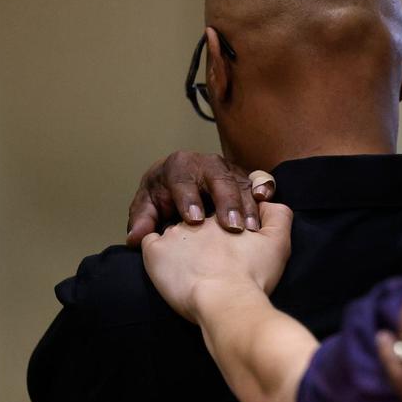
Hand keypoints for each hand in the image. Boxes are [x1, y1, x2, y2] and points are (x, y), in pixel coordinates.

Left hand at [126, 151, 277, 245]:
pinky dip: (264, 187)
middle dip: (226, 202)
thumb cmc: (164, 198)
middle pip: (217, 178)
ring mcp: (228, 170)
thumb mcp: (149, 208)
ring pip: (240, 182)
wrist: (181, 187)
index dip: (188, 199)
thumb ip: (142, 221)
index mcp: (178, 167)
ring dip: (247, 206)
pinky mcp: (246, 178)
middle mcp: (205, 163)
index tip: (193, 221)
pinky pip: (259, 179)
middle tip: (231, 227)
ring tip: (250, 229)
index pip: (182, 180)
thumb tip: (136, 238)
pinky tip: (266, 202)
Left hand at [141, 202, 292, 322]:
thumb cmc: (254, 274)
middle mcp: (198, 218)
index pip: (220, 216)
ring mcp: (174, 233)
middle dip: (203, 240)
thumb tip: (268, 202)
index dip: (225, 233)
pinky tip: (168, 267)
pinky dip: (156, 253)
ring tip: (191, 270)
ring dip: (180, 248)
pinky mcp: (155, 250)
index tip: (229, 254)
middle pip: (197, 225)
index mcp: (224, 214)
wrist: (227, 300)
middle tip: (212, 264)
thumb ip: (279, 216)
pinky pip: (149, 244)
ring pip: (174, 235)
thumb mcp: (279, 243)